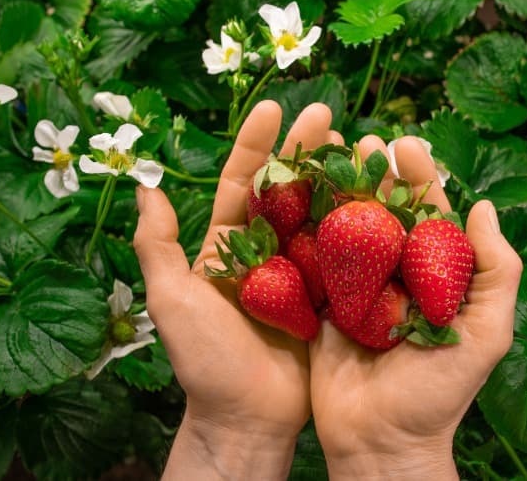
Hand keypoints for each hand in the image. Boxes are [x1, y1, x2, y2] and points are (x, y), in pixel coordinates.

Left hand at [133, 101, 340, 479]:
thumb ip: (157, 246)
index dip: (256, 145)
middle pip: (288, 191)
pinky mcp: (330, 298)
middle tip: (328, 116)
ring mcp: (302, 274)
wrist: (247, 419)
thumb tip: (146, 187)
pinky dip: (362, 228)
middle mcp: (268, 253)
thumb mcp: (171, 302)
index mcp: (229, 246)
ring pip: (321, 217)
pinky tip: (381, 198)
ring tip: (361, 146)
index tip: (274, 108)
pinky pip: (347, 257)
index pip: (241, 183)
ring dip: (339, 180)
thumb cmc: (205, 363)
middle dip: (305, 151)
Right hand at [308, 136, 522, 479]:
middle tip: (363, 141)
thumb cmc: (438, 393)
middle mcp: (396, 276)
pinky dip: (306, 229)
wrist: (380, 440)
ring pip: (348, 230)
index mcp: (436, 278)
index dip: (422, 179)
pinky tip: (296, 195)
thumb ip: (496, 272)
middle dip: (376, 175)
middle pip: (386, 214)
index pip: (430, 216)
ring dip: (339, 191)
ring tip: (329, 154)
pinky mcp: (322, 305)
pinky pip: (313, 262)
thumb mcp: (486, 334)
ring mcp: (356, 289)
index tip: (407, 146)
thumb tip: (484, 207)